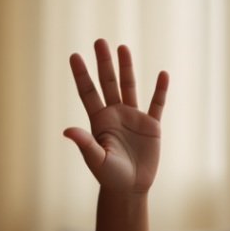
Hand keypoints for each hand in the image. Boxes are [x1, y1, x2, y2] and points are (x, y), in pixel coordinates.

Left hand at [65, 40, 168, 194]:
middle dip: (104, 62)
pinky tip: (162, 74)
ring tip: (123, 48)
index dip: (81, 75)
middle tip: (100, 41)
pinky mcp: (151, 126)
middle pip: (108, 83)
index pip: (88, 92)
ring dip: (126, 68)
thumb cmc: (110, 177)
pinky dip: (160, 91)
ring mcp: (133, 118)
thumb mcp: (96, 160)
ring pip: (130, 87)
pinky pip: (157, 104)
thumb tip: (67, 130)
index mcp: (99, 121)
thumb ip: (85, 143)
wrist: (130, 188)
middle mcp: (115, 115)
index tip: (74, 55)